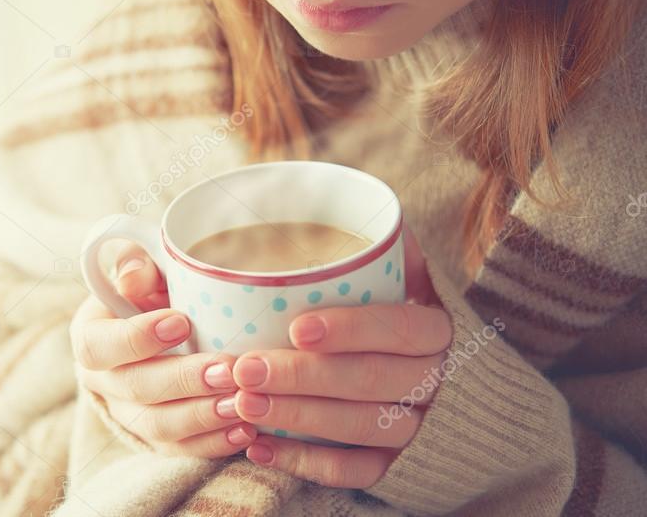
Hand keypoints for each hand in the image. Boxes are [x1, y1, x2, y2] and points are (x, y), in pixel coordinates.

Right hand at [70, 240, 256, 456]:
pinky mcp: (158, 440)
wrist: (159, 334)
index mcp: (92, 337)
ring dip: (201, 415)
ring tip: (240, 402)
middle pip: (135, 389)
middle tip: (226, 369)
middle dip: (183, 380)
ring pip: (157, 426)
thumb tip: (133, 274)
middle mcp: (103, 382)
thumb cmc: (152, 295)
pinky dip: (214, 443)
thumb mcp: (143, 273)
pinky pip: (181, 451)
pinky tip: (245, 430)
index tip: (181, 322)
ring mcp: (128, 415)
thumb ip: (135, 265)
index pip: (99, 346)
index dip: (137, 338)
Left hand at [234, 225, 452, 487]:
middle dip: (303, 378)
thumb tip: (338, 204)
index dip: (351, 329)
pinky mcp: (394, 463)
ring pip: (360, 429)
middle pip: (370, 382)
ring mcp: (415, 425)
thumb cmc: (384, 301)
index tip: (297, 326)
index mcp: (434, 327)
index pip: (399, 329)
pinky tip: (260, 448)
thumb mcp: (393, 265)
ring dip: (297, 420)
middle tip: (245, 368)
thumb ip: (374, 239)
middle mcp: (432, 379)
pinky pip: (356, 473)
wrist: (417, 364)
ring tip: (244, 404)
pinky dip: (306, 465)